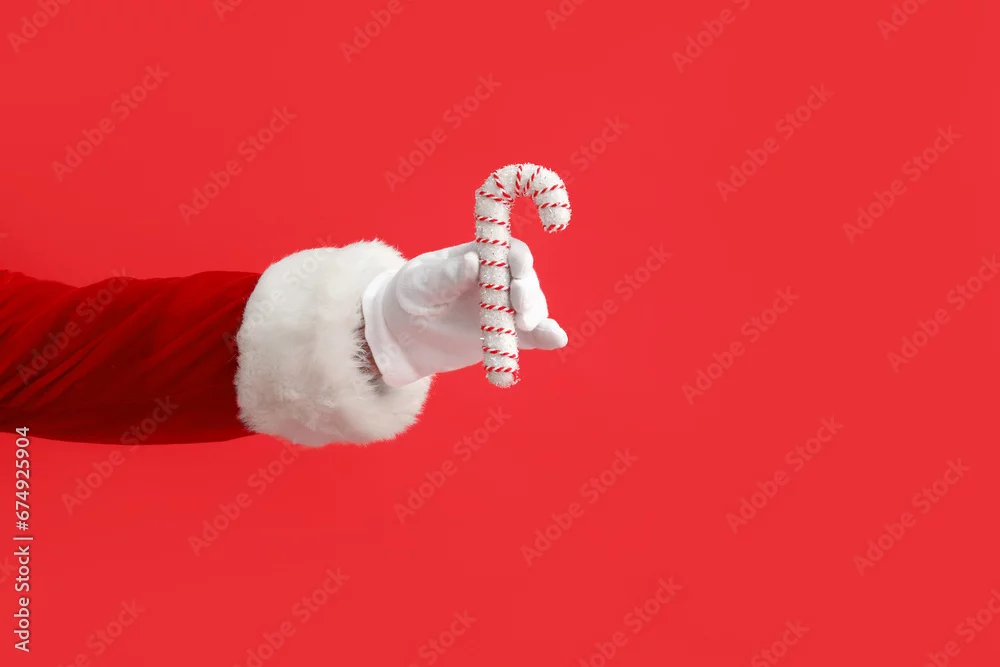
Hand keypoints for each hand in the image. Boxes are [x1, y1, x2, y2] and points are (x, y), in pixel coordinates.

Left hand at [361, 240, 567, 386]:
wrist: (405, 334)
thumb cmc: (413, 295)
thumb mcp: (422, 282)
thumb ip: (448, 274)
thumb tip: (474, 262)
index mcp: (481, 256)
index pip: (508, 252)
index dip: (518, 260)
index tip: (517, 272)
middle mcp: (500, 278)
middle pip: (526, 280)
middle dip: (527, 293)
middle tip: (519, 310)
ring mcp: (506, 307)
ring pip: (532, 307)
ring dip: (536, 316)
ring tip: (526, 327)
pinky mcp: (508, 333)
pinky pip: (532, 334)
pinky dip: (546, 336)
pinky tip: (557, 339)